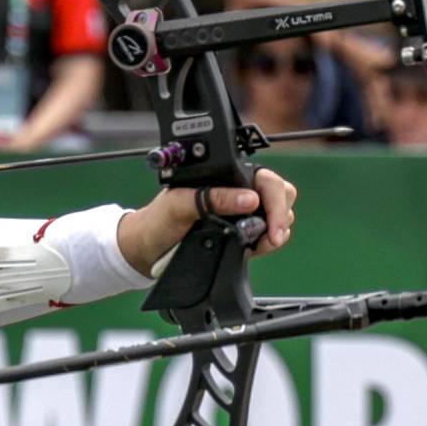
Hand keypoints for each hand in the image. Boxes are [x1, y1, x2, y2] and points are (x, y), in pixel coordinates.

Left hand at [115, 168, 298, 276]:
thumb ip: (212, 199)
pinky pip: (268, 233)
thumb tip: (249, 199)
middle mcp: (236, 191)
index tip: (272, 226)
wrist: (146, 249)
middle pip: (280, 193)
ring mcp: (241, 212)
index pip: (265, 180)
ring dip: (276, 230)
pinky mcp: (241, 233)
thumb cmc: (157, 220)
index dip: (274, 201)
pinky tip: (255, 249)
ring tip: (261, 244)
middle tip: (272, 237)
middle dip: (281, 215)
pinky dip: (269, 241)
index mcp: (224, 176)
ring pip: (279, 214)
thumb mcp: (178, 205)